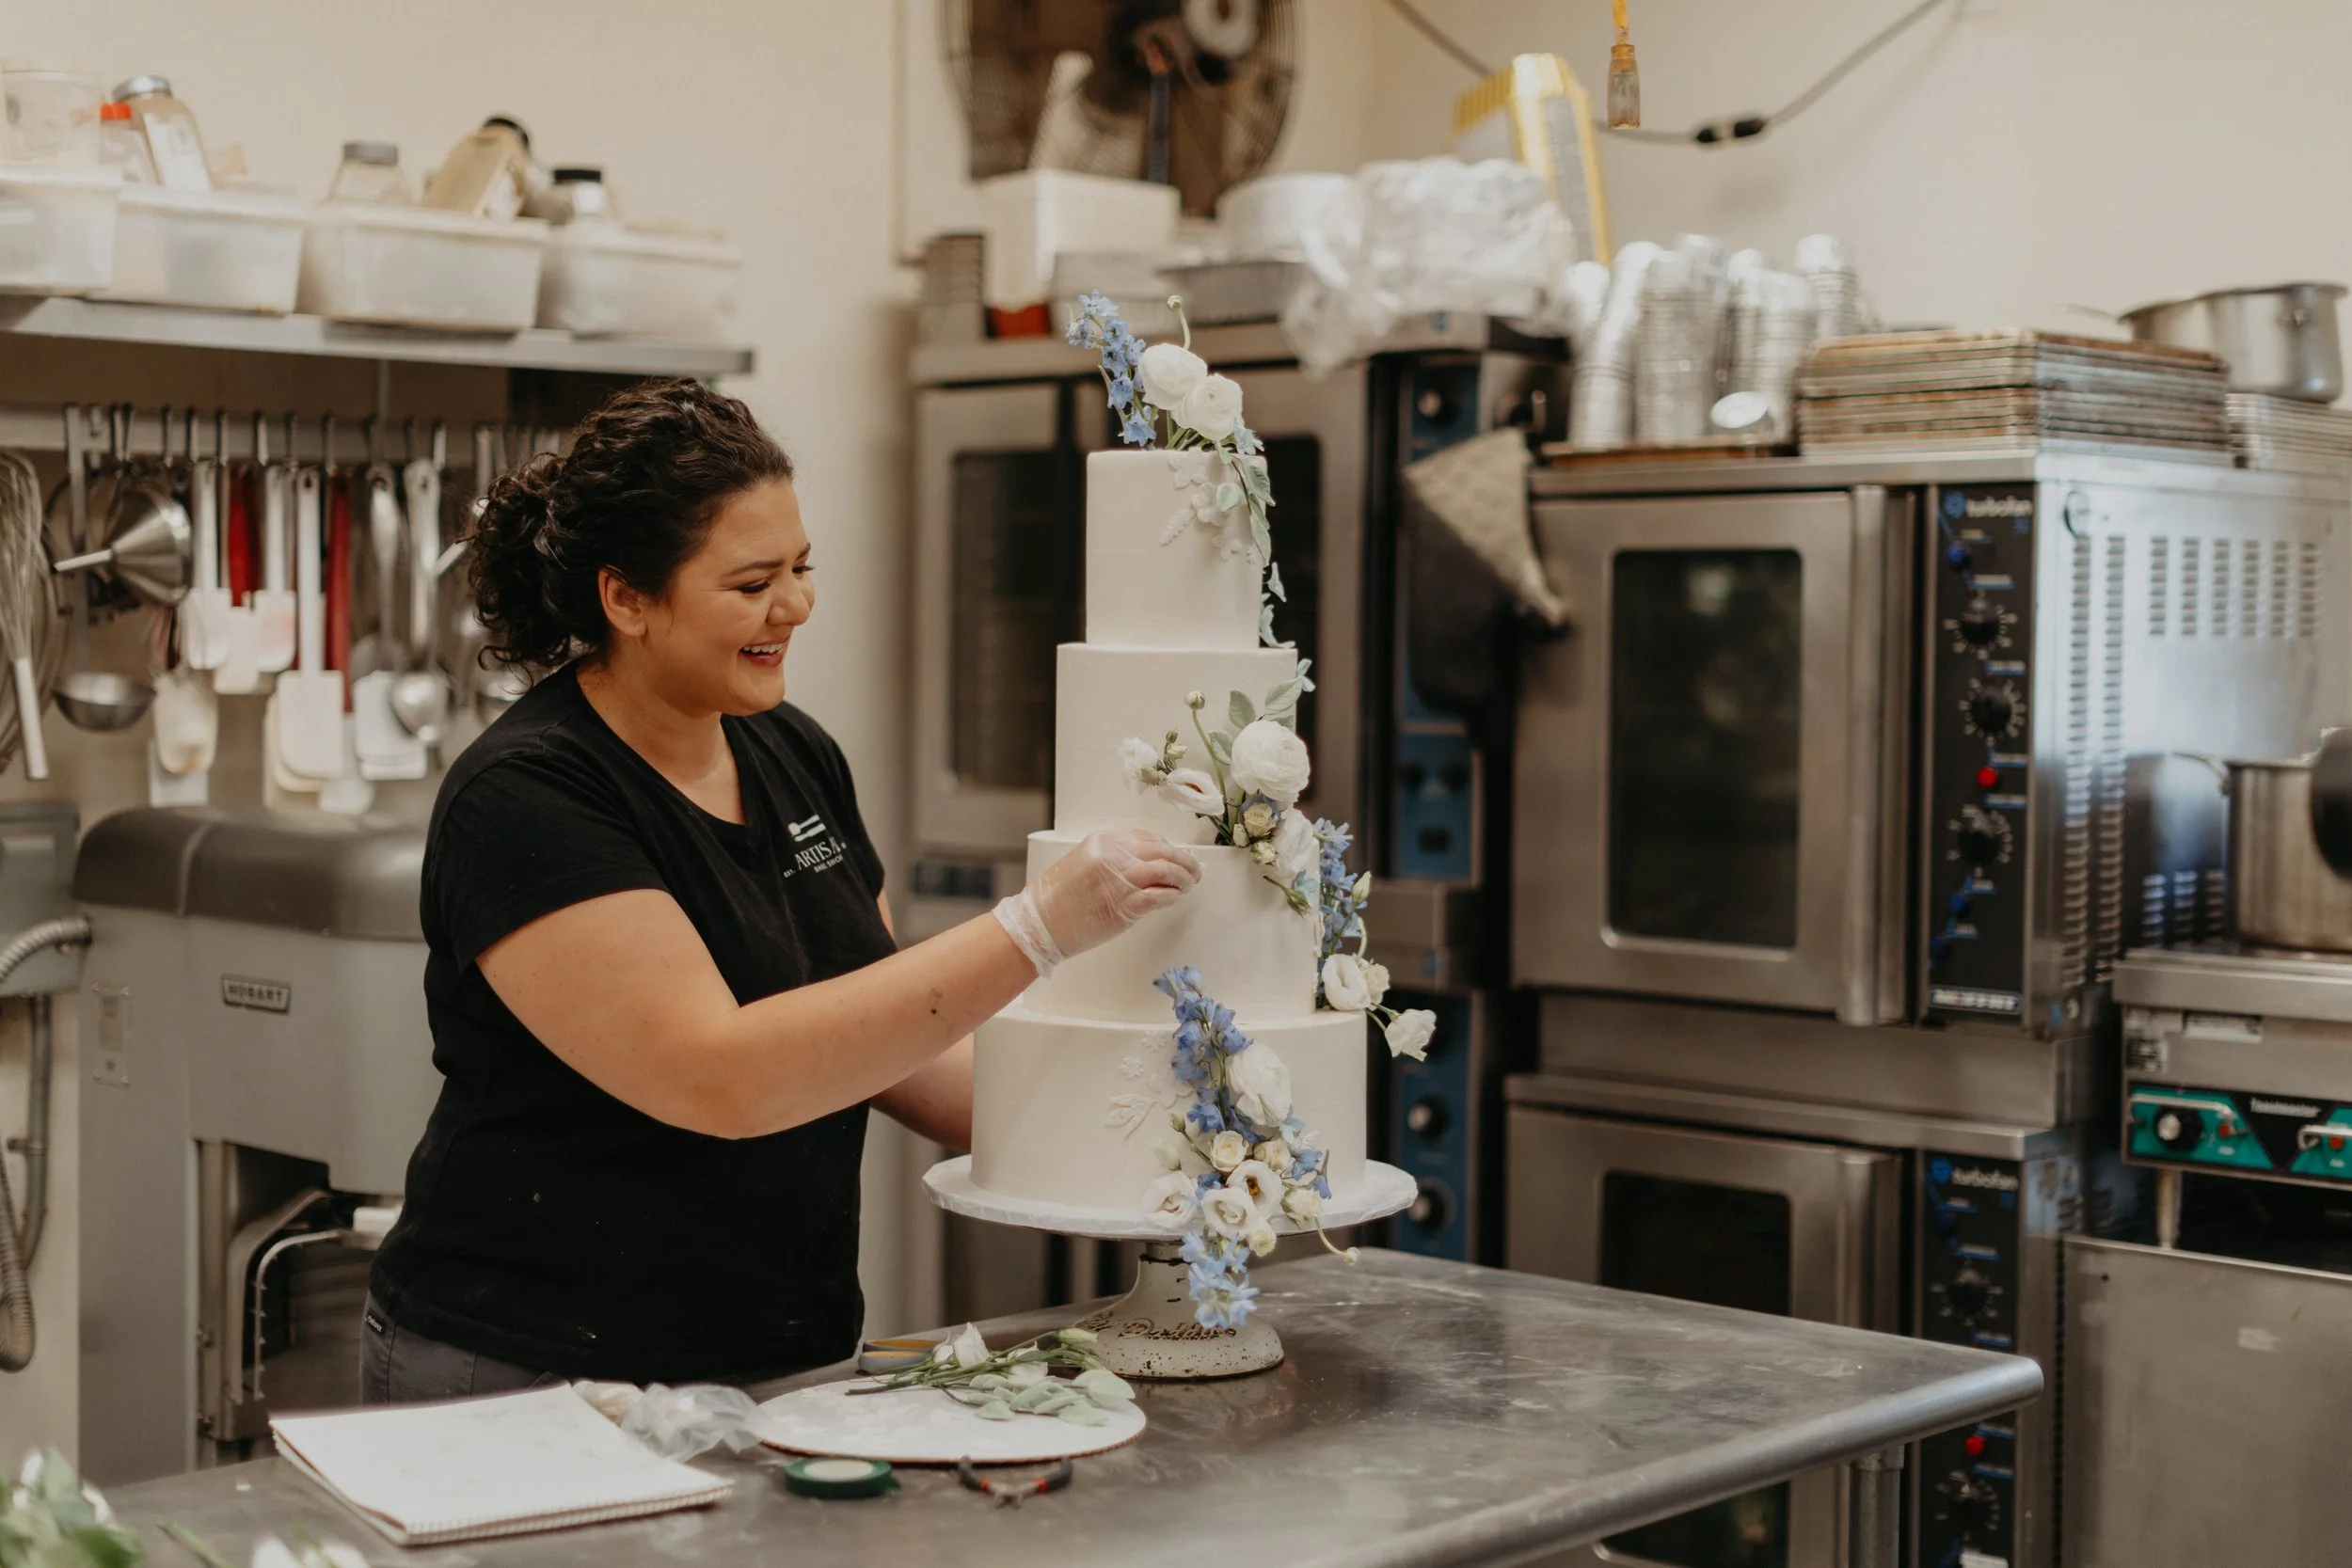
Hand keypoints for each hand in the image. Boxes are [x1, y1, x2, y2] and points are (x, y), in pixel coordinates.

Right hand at [1028, 827, 1202, 959]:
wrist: (1039, 922)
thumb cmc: (1059, 896)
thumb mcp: (1084, 861)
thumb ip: (1114, 857)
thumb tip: (1149, 862)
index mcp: (1103, 842)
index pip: (1148, 838)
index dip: (1168, 847)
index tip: (1178, 856)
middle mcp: (1112, 858)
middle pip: (1162, 852)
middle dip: (1184, 861)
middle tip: (1195, 871)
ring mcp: (1118, 882)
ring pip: (1164, 871)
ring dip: (1183, 878)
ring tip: (1188, 885)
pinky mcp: (1122, 908)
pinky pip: (1157, 897)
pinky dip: (1171, 896)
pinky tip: (1174, 898)